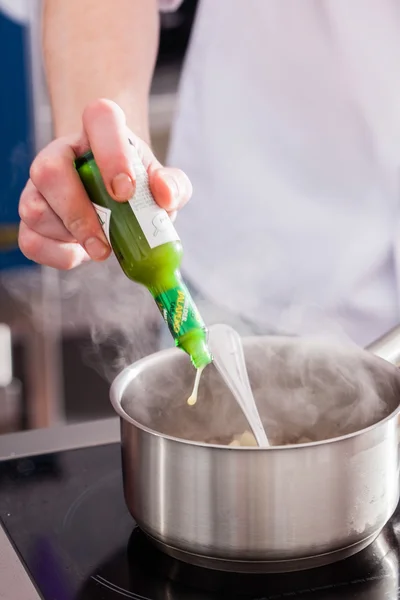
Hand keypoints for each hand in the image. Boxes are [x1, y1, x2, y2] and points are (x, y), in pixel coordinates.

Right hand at [18, 99, 191, 269]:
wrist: (114, 195)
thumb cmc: (137, 184)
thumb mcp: (163, 181)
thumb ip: (173, 185)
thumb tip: (165, 194)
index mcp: (100, 130)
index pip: (100, 119)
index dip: (112, 154)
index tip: (127, 191)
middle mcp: (61, 152)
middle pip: (50, 172)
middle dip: (79, 214)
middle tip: (106, 243)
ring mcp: (39, 184)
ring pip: (35, 211)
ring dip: (71, 237)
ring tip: (100, 244)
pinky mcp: (32, 215)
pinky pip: (30, 240)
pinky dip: (58, 256)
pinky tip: (81, 253)